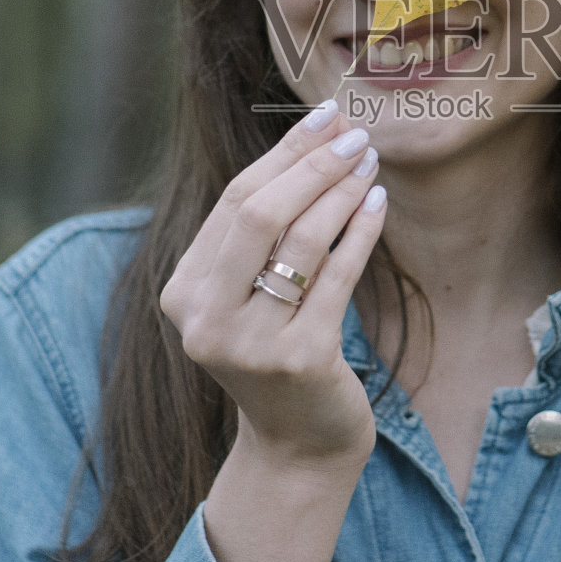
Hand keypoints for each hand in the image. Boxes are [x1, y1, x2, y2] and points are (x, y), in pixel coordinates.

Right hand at [160, 99, 386, 466]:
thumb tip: (316, 137)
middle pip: (259, 214)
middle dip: (312, 165)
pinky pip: (336, 277)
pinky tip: (377, 204)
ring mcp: (250, 344)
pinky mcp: (300, 360)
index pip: (234, 202)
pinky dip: (360, 233)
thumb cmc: (279, 349)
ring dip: (341, 192)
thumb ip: (261, 231)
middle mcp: (206, 320)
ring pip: (301, 241)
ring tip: (370, 163)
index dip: (283, 153)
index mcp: (183, 293)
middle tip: (355, 135)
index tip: (325, 119)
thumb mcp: (251, 293)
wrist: (298, 443)